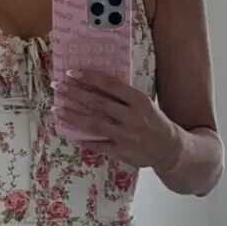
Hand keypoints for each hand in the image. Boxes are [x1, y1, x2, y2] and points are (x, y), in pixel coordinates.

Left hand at [56, 70, 181, 172]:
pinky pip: (98, 144)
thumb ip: (123, 96)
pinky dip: (83, 138)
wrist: (170, 149)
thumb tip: (94, 84)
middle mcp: (132, 117)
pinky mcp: (121, 152)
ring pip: (93, 124)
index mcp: (139, 101)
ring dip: (72, 115)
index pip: (110, 85)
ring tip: (56, 108)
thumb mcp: (144, 103)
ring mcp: (125, 136)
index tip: (71, 73)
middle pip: (97, 104)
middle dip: (74, 94)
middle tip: (57, 87)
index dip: (89, 78)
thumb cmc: (154, 121)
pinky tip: (68, 132)